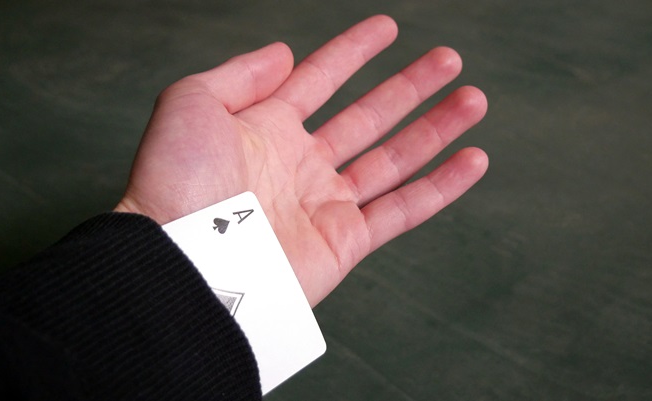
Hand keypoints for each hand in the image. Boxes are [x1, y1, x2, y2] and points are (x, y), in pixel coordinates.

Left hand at [114, 15, 487, 306]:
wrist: (184, 262)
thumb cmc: (177, 182)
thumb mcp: (192, 103)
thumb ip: (241, 73)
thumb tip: (282, 52)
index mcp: (265, 130)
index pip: (319, 80)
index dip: (352, 52)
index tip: (387, 28)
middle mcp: (300, 165)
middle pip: (368, 116)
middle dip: (409, 87)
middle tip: (447, 59)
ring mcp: (325, 204)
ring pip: (395, 159)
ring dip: (436, 128)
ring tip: (473, 98)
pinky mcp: (345, 242)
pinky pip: (404, 210)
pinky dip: (441, 187)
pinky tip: (473, 159)